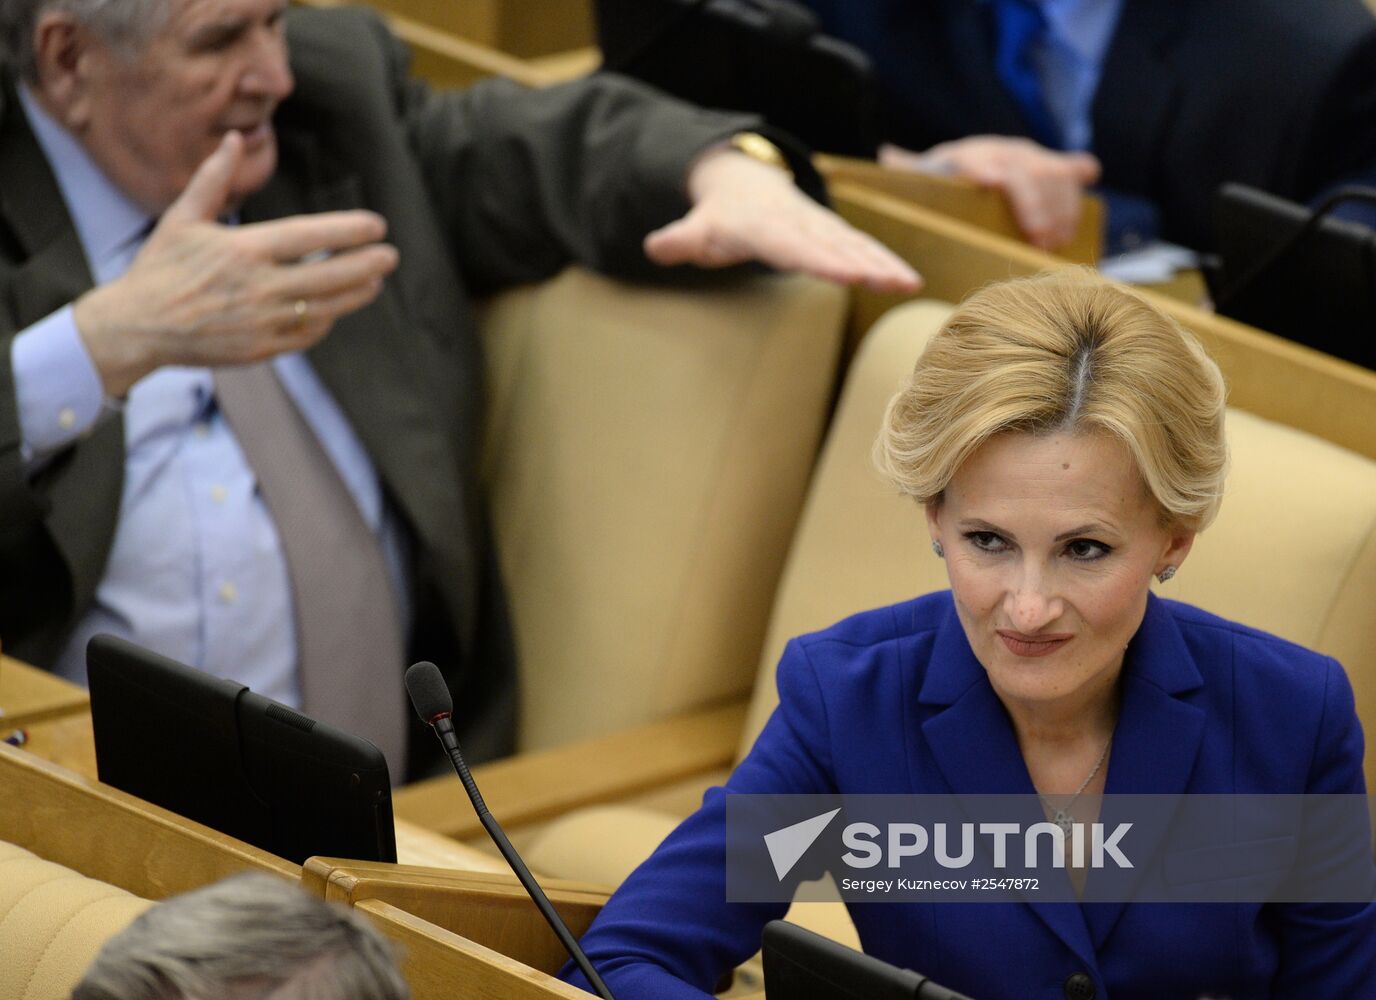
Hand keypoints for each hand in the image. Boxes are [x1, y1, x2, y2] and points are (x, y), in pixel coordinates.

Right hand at [74, 131, 399, 396]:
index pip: (311, 237)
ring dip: (356, 294)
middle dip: (366, 265)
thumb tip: (236, 139)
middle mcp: (259, 287)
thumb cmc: (161, 267)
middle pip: (330, 276)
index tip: (377, 225)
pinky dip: (325, 320)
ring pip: (326, 308)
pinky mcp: (262, 349)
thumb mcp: (182, 217)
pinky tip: (336, 307)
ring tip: (375, 281)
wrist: (137, 327)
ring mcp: (263, 322)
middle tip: (391, 255)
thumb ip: (214, 179)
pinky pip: (307, 334)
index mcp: (244, 250)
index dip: (348, 231)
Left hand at [644, 148, 921, 293]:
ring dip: (884, 265)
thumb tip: (653, 246)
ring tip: (910, 285)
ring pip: (856, 247)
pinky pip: (863, 248)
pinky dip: (886, 262)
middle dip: (865, 264)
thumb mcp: (693, 229)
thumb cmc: (719, 217)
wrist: (744, 182)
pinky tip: (908, 282)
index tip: (848, 275)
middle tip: (893, 283)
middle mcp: (798, 224)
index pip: (793, 247)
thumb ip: (677, 240)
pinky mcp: (833, 234)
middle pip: (834, 247)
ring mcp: (820, 228)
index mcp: (764, 226)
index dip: (820, 260)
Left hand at [880, 137, 1099, 250]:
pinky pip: (1074, 171)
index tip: (991, 180)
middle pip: (1026, 170)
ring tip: (1052, 244)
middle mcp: (1004, 151)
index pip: (977, 158)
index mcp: (969, 155)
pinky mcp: (1053, 167)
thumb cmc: (942, 183)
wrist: (970, 164)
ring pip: (1055, 174)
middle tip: (1037, 238)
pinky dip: (1077, 194)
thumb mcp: (923, 179)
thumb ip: (907, 171)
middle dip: (1035, 203)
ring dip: (1060, 209)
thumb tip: (886, 155)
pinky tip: (1073, 226)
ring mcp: (1032, 157)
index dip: (985, 166)